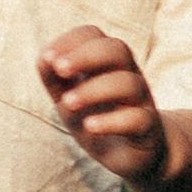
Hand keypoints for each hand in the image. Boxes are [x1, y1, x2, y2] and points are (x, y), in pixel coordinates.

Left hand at [39, 25, 168, 185]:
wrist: (131, 155)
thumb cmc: (96, 118)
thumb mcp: (68, 99)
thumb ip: (54, 79)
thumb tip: (44, 59)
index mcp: (106, 63)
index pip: (93, 36)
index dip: (71, 41)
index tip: (48, 59)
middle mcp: (127, 74)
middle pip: (117, 49)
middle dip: (85, 56)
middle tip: (60, 69)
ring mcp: (140, 100)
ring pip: (128, 83)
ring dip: (93, 90)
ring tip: (68, 103)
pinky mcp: (147, 128)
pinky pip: (137, 118)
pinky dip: (112, 121)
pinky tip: (90, 125)